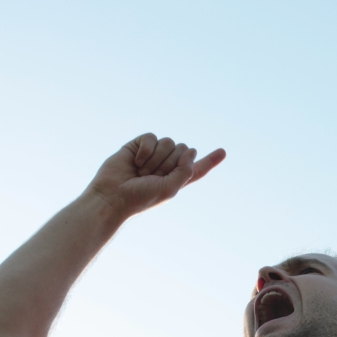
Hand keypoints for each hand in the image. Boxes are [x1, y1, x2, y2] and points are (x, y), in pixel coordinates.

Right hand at [86, 133, 225, 218]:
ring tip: (141, 171)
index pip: (197, 169)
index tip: (223, 152)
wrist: (112, 196)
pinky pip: (151, 137)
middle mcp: (166, 166)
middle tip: (152, 176)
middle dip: (170, 162)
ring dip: (157, 158)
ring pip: (168, 142)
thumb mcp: (169, 189)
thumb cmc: (140, 198)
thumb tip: (191, 150)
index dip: (210, 160)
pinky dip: (146, 149)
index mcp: (176, 179)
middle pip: (183, 150)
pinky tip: (136, 161)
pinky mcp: (138, 146)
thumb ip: (186, 171)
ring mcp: (152, 154)